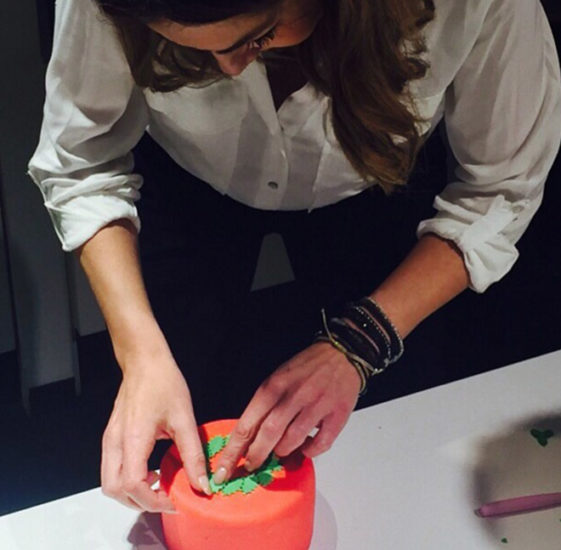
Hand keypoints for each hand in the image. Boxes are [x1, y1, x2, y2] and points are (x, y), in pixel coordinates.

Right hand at [100, 349, 210, 511]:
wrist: (144, 361)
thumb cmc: (163, 383)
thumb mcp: (184, 419)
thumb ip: (192, 455)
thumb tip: (201, 484)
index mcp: (133, 438)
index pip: (133, 485)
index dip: (153, 500)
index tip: (174, 501)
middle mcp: (114, 441)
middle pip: (115, 490)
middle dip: (140, 502)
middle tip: (166, 498)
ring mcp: (109, 439)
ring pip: (110, 483)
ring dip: (132, 493)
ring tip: (160, 487)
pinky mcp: (110, 436)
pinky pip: (112, 469)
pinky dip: (128, 480)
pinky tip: (150, 472)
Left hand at [212, 342, 360, 483]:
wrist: (340, 354)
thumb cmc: (306, 368)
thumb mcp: (278, 379)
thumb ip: (265, 406)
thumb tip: (249, 439)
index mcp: (274, 386)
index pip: (247, 424)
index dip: (233, 451)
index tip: (224, 469)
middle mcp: (294, 396)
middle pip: (268, 435)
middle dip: (256, 456)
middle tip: (251, 467)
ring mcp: (317, 405)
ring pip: (292, 441)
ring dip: (283, 452)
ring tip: (281, 451)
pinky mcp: (337, 414)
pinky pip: (320, 444)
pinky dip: (310, 451)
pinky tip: (306, 447)